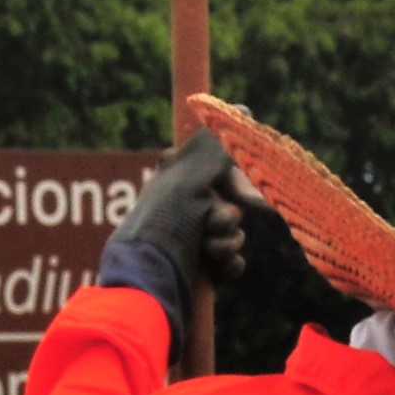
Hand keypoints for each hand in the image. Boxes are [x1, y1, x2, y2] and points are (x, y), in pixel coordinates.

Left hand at [112, 132, 253, 303]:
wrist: (151, 284)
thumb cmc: (165, 226)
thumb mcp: (191, 178)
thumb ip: (219, 146)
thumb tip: (244, 110)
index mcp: (174, 178)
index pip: (217, 162)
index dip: (232, 173)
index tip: (237, 180)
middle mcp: (183, 206)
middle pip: (230, 198)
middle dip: (228, 212)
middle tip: (215, 220)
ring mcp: (192, 240)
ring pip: (233, 230)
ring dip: (227, 239)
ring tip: (207, 248)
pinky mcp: (202, 271)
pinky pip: (232, 259)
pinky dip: (228, 263)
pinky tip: (217, 267)